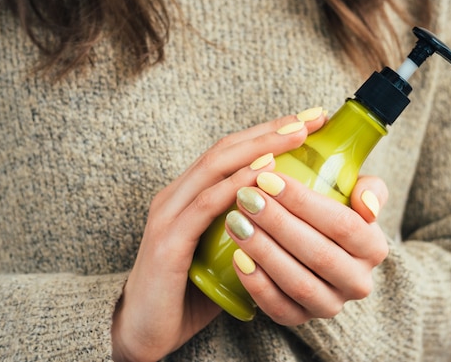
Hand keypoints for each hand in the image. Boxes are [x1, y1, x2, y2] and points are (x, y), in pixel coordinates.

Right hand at [111, 109, 327, 361]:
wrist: (140, 333)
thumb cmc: (188, 293)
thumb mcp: (223, 252)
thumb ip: (248, 231)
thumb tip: (294, 223)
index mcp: (188, 195)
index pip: (231, 151)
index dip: (268, 132)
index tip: (309, 121)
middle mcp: (176, 195)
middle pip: (226, 148)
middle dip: (270, 129)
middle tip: (310, 118)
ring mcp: (169, 214)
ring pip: (216, 166)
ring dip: (260, 147)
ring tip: (297, 135)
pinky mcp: (168, 241)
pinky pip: (207, 205)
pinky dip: (237, 185)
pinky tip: (266, 174)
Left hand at [227, 173, 388, 325]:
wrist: (315, 249)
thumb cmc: (331, 212)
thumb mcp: (356, 193)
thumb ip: (371, 189)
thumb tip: (368, 206)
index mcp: (374, 248)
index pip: (342, 224)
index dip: (303, 201)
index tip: (268, 179)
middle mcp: (357, 282)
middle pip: (318, 254)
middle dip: (277, 223)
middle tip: (246, 197)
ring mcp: (329, 305)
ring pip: (298, 283)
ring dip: (263, 251)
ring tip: (236, 222)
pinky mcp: (301, 319)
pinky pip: (279, 308)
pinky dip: (257, 285)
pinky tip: (237, 257)